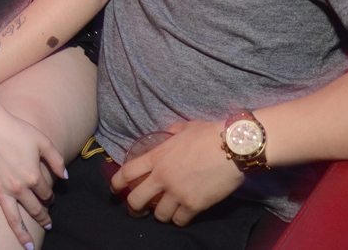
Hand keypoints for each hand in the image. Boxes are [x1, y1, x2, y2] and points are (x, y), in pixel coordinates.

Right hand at [0, 104, 66, 247]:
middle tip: (47, 224)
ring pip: (13, 219)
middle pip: (33, 208)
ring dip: (22, 235)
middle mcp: (17, 188)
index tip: (50, 195)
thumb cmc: (16, 129)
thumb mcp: (42, 141)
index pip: (46, 192)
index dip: (50, 195)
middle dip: (42, 217)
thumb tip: (65, 177)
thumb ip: (56, 160)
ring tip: (28, 247)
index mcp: (33, 176)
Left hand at [110, 120, 245, 225]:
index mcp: (157, 156)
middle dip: (134, 207)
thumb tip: (167, 136)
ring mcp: (177, 192)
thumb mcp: (184, 127)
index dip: (116, 183)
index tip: (115, 189)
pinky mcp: (194, 205)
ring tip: (167, 211)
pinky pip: (180, 221)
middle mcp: (163, 176)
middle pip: (135, 200)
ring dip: (161, 214)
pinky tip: (184, 213)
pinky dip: (180, 219)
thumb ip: (170, 134)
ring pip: (159, 215)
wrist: (233, 147)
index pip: (126, 172)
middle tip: (138, 209)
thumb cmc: (209, 134)